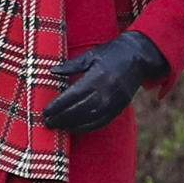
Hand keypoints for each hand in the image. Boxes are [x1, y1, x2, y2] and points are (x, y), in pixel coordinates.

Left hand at [42, 32, 168, 133]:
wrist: (138, 57)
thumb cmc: (111, 53)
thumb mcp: (91, 55)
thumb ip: (71, 65)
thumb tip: (52, 71)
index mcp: (97, 77)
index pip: (72, 96)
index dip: (58, 106)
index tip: (45, 111)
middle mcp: (105, 93)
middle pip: (78, 110)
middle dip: (61, 118)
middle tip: (47, 122)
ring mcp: (113, 103)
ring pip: (88, 119)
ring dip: (71, 124)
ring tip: (57, 126)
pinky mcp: (118, 108)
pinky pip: (100, 122)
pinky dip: (86, 127)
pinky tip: (74, 128)